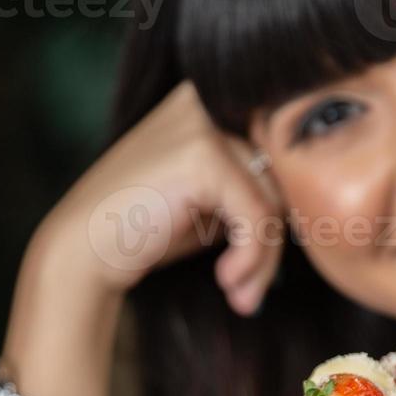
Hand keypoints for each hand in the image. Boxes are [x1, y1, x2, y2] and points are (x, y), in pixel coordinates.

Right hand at [38, 80, 285, 316]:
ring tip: (240, 295)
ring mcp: (202, 124)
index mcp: (205, 102)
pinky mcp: (203, 156)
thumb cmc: (143, 232)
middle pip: (278, 175)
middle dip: (273, 243)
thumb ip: (252, 190)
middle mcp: (204, 101)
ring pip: (274, 198)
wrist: (82, 253)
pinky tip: (228, 284)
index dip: (279, 213)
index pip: (274, 155)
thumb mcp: (209, 203)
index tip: (262, 266)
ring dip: (263, 259)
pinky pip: (257, 215)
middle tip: (251, 291)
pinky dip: (251, 258)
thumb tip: (313, 207)